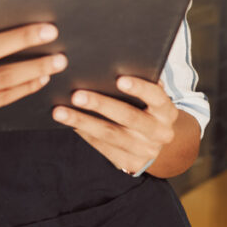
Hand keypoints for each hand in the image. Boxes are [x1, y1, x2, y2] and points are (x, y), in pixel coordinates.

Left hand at [52, 76, 178, 175]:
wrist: (156, 142)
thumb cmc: (146, 107)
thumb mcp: (150, 97)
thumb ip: (139, 81)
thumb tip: (109, 63)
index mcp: (166, 111)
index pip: (156, 97)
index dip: (139, 87)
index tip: (119, 78)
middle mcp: (160, 132)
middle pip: (128, 117)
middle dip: (100, 105)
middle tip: (76, 95)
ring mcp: (145, 151)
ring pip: (109, 134)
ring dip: (82, 121)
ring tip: (59, 111)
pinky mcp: (130, 164)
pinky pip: (102, 147)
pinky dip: (83, 133)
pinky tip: (67, 122)